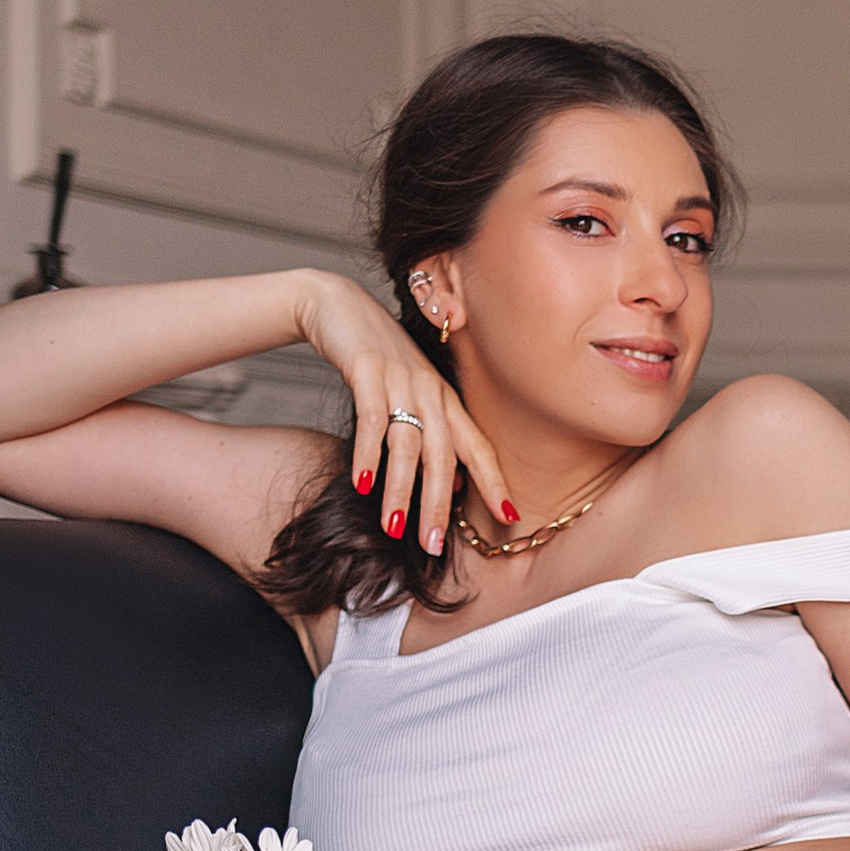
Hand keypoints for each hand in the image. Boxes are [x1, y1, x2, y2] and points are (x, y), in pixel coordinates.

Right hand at [285, 269, 511, 555]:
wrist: (337, 305)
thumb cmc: (375, 357)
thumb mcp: (410, 395)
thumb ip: (431, 434)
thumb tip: (453, 483)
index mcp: (444, 399)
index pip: (477, 446)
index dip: (495, 480)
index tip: (512, 517)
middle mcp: (429, 391)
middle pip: (443, 455)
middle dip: (441, 503)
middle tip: (435, 546)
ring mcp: (399, 380)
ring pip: (406, 444)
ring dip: (400, 490)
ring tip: (393, 529)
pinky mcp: (366, 370)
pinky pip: (370, 419)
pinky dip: (366, 454)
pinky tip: (362, 484)